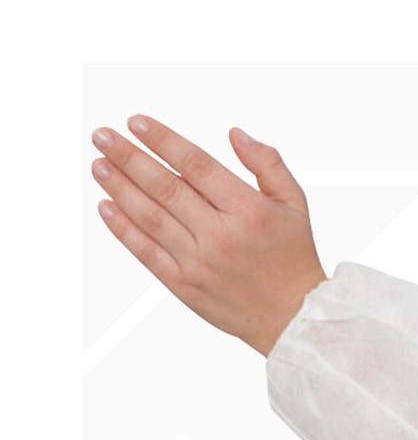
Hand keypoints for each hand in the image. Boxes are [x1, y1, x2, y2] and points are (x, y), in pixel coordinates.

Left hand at [91, 114, 326, 355]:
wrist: (293, 316)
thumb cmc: (294, 258)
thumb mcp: (295, 204)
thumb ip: (268, 163)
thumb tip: (235, 134)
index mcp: (249, 210)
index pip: (196, 164)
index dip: (163, 141)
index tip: (137, 123)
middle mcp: (220, 234)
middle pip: (165, 187)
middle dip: (128, 157)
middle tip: (103, 136)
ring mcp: (198, 261)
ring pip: (149, 217)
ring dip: (119, 187)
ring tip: (99, 165)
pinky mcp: (184, 285)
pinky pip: (146, 252)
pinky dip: (123, 228)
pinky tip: (106, 207)